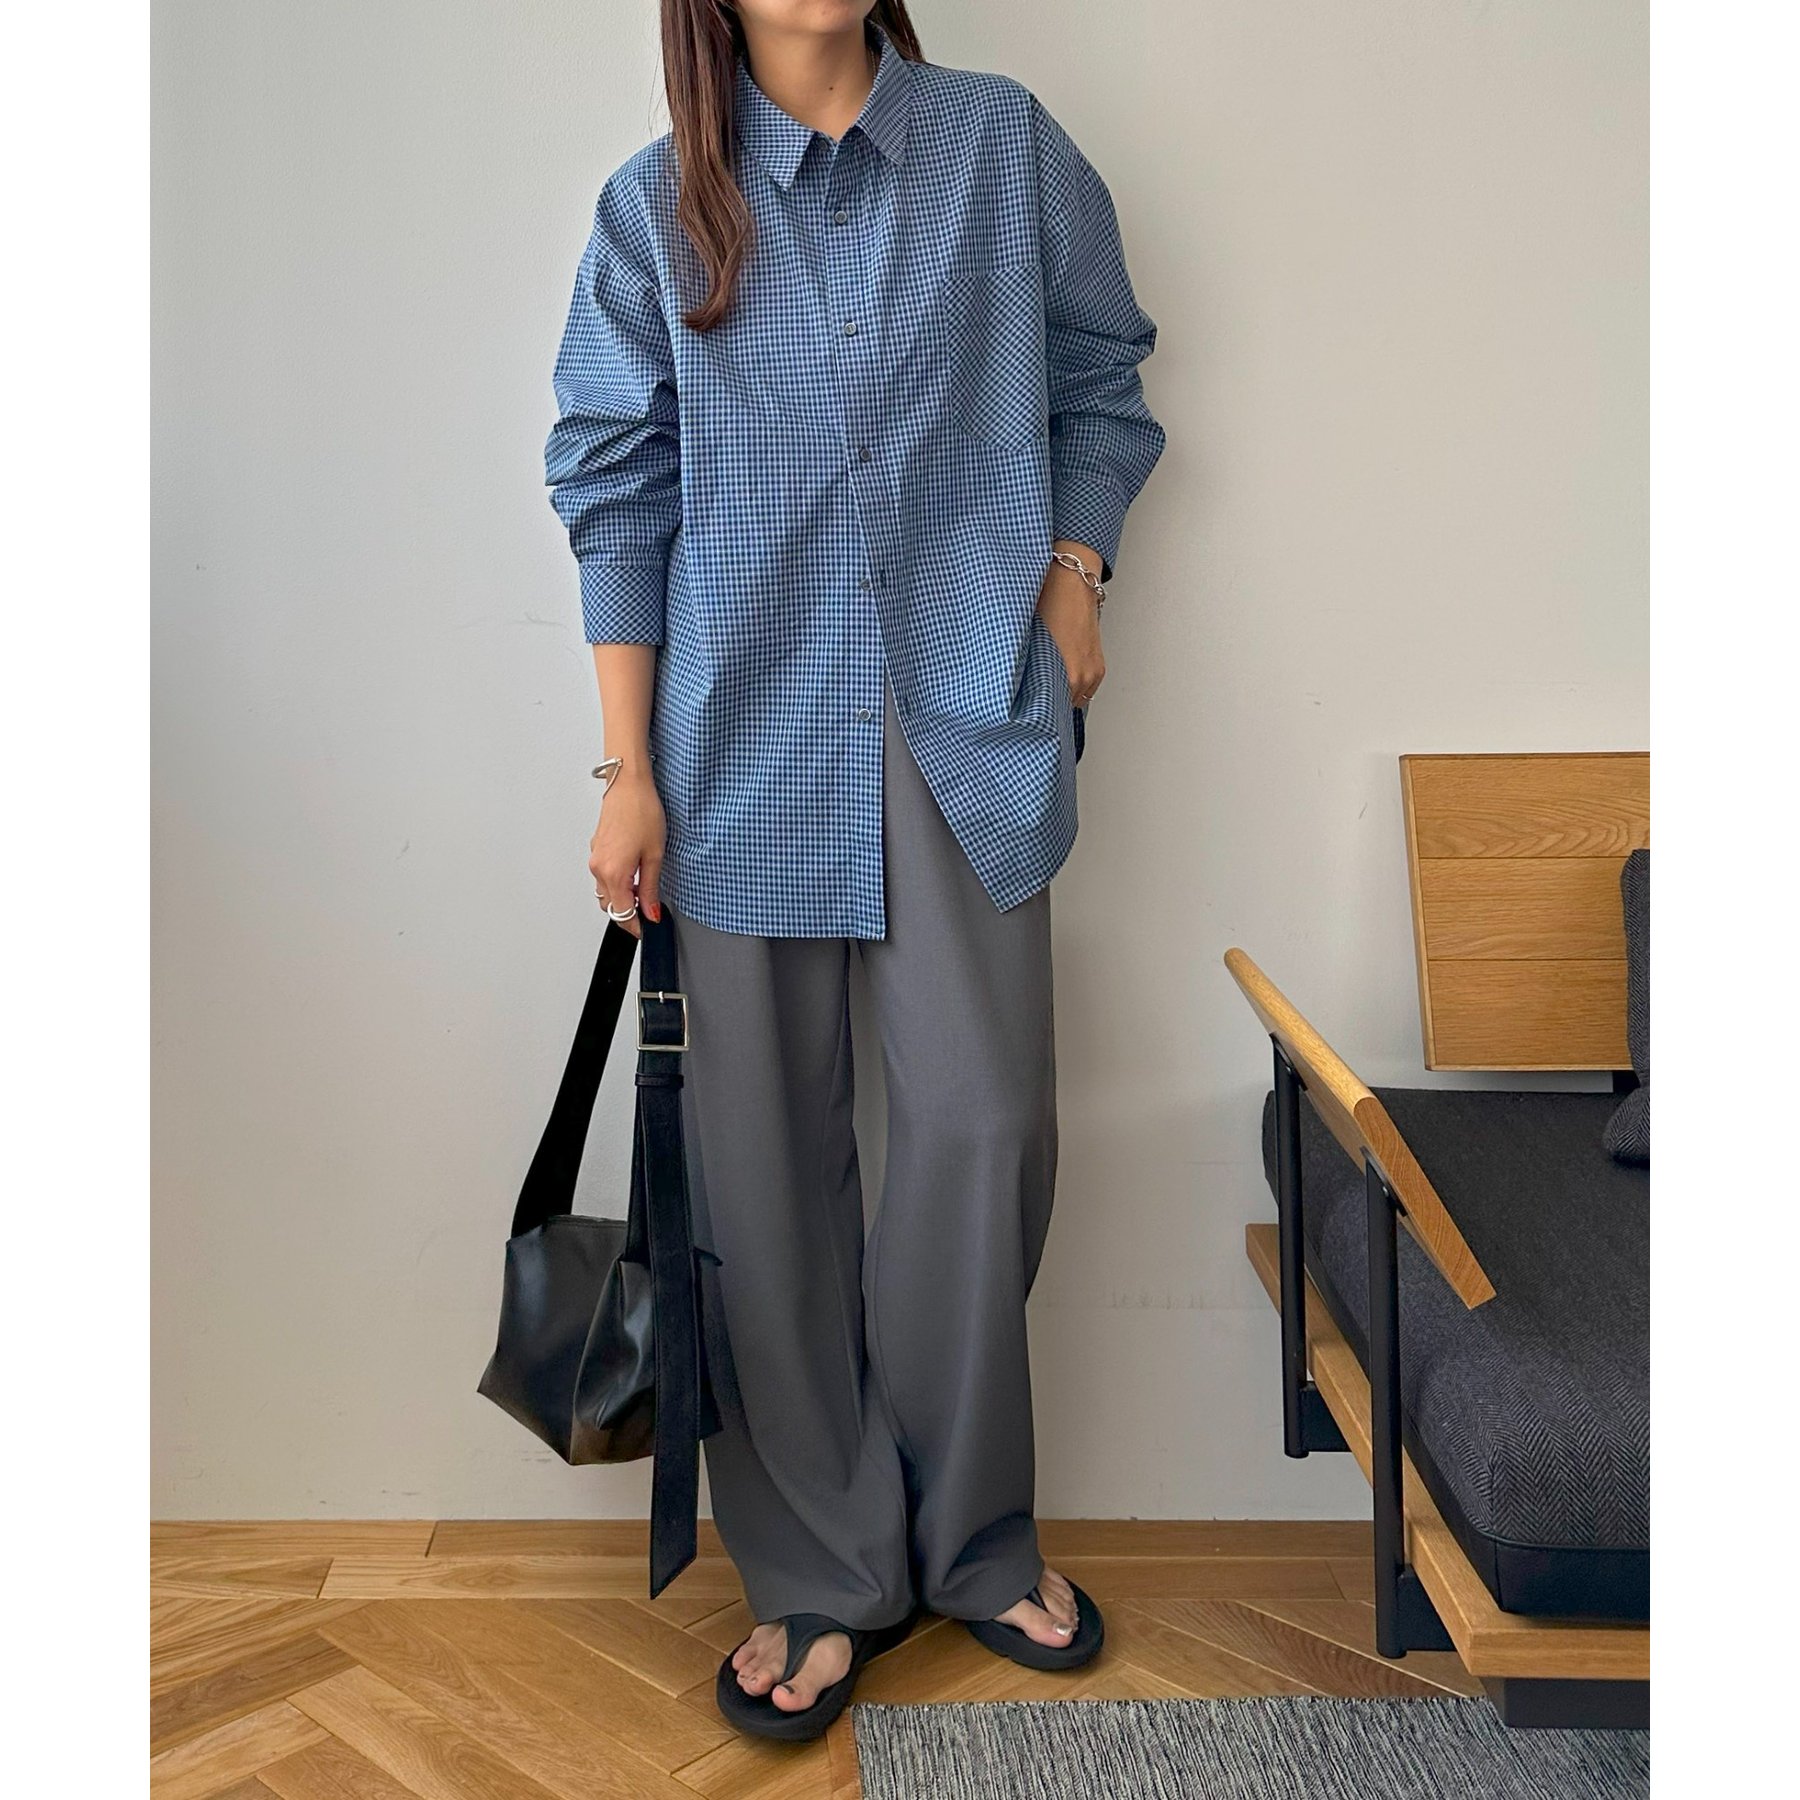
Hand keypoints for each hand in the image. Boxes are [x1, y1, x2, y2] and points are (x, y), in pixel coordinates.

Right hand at [589, 766, 665, 938]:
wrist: (628, 786)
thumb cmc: (642, 812)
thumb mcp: (655, 855)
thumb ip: (650, 888)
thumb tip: (650, 912)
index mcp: (613, 873)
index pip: (621, 913)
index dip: (634, 925)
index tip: (646, 929)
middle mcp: (599, 868)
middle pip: (610, 905)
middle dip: (628, 911)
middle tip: (649, 907)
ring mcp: (595, 858)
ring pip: (605, 891)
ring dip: (621, 895)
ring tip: (643, 886)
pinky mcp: (596, 849)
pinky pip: (603, 875)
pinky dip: (616, 881)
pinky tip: (633, 869)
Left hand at [1036, 553, 1104, 707]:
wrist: (1071, 584)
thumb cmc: (1047, 608)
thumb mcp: (1031, 644)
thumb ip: (1029, 672)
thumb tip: (1020, 689)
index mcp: (1064, 676)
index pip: (1049, 710)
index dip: (1037, 709)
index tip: (1026, 708)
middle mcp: (1081, 678)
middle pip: (1062, 706)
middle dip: (1049, 701)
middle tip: (1034, 695)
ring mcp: (1093, 673)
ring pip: (1075, 699)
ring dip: (1064, 694)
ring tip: (1049, 683)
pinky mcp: (1099, 666)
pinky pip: (1087, 689)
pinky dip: (1076, 686)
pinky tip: (1063, 675)